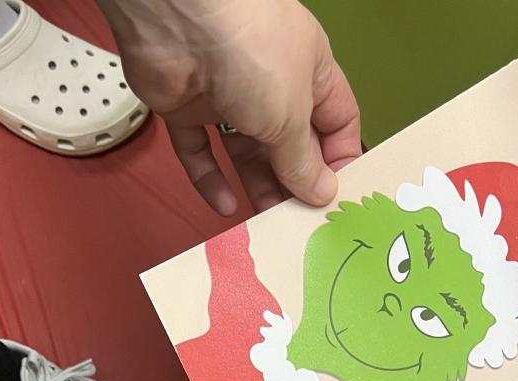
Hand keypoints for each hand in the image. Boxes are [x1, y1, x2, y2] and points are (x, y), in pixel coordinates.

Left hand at [96, 0, 361, 213]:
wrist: (179, 17)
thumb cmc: (249, 46)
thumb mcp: (291, 115)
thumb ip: (304, 161)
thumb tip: (321, 193)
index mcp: (309, 69)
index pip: (335, 120)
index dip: (338, 158)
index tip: (336, 197)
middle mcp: (269, 80)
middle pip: (288, 143)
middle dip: (293, 181)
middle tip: (299, 221)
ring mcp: (226, 93)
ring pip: (245, 151)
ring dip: (255, 186)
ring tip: (266, 223)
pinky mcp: (186, 107)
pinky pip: (200, 151)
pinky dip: (209, 178)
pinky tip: (223, 205)